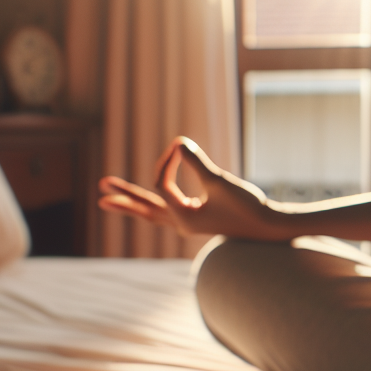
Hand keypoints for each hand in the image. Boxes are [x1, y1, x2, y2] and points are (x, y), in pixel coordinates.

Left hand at [98, 137, 280, 238]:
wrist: (269, 228)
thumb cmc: (247, 207)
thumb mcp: (220, 182)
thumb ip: (197, 162)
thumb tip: (177, 142)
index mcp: (183, 218)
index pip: (161, 185)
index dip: (166, 163)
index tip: (180, 147)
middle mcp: (182, 223)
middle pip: (145, 208)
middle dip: (124, 196)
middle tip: (101, 188)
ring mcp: (190, 224)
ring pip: (153, 214)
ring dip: (133, 205)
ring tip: (106, 201)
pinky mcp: (200, 221)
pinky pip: (167, 213)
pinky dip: (154, 206)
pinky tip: (149, 204)